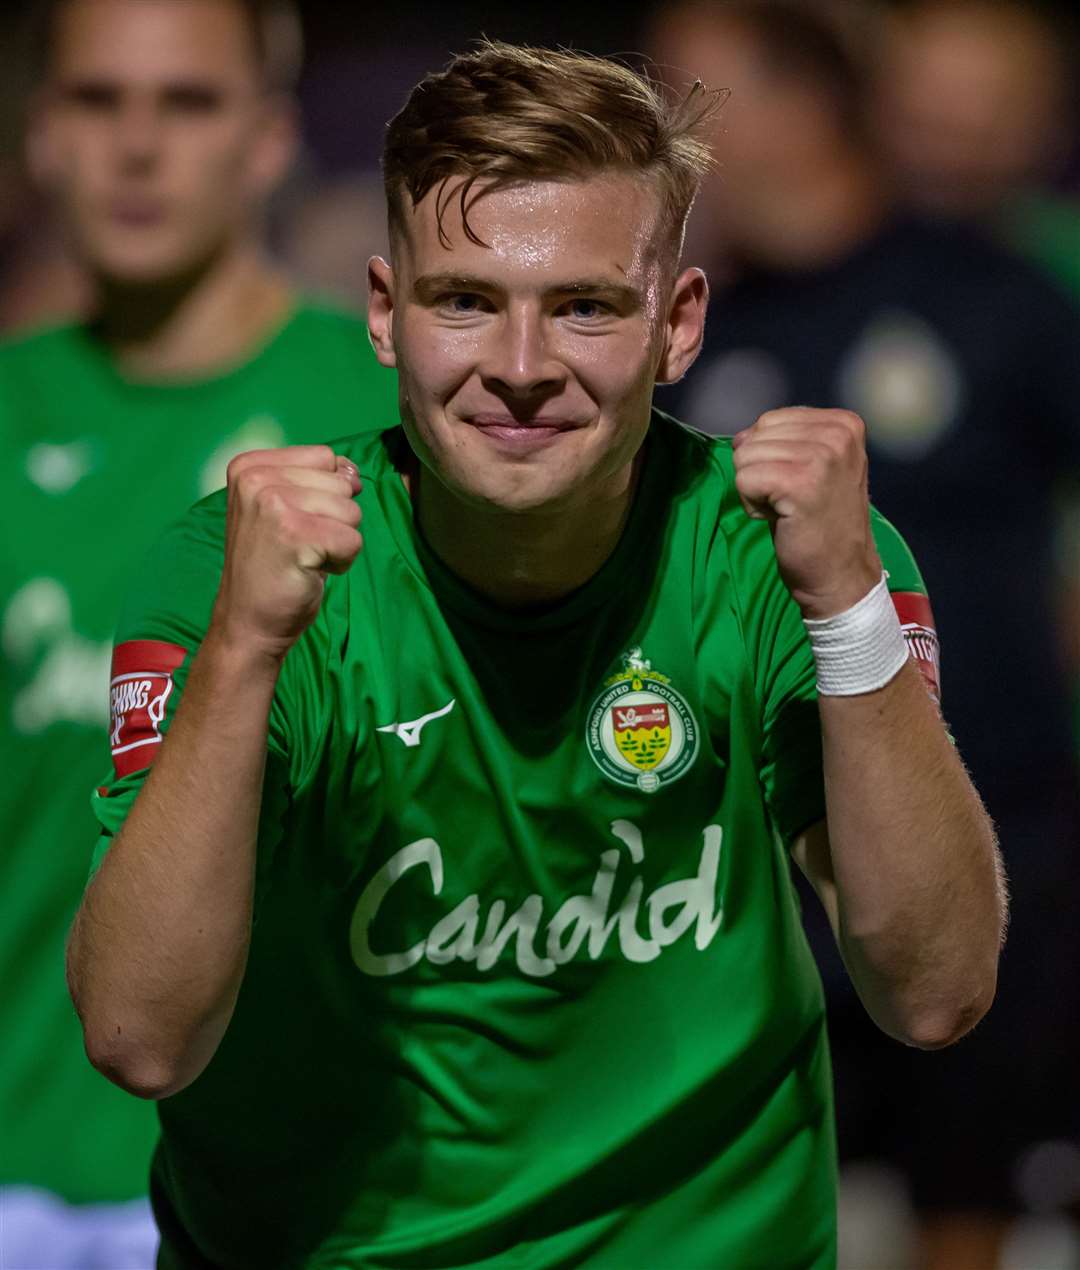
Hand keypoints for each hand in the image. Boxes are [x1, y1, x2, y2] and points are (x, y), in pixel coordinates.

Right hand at [211, 446, 362, 662]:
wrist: (248, 622)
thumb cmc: (273, 567)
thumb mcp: (287, 510)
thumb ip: (317, 481)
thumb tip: (353, 471)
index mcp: (249, 465)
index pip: (324, 457)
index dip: (324, 494)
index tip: (292, 523)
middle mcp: (255, 478)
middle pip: (341, 483)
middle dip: (334, 520)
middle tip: (298, 546)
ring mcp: (272, 504)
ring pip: (351, 511)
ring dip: (338, 542)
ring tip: (303, 558)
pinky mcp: (294, 534)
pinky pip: (353, 540)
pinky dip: (341, 562)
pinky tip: (308, 571)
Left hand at [731, 407, 879, 619]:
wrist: (840, 574)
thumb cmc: (820, 524)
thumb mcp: (812, 467)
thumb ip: (782, 442)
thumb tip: (740, 438)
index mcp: (844, 423)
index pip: (770, 421)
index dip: (771, 457)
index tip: (800, 486)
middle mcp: (838, 433)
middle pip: (755, 436)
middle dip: (761, 472)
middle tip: (793, 501)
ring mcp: (822, 456)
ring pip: (745, 457)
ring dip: (756, 490)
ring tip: (789, 510)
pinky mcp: (801, 483)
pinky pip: (744, 480)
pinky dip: (752, 505)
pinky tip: (781, 519)